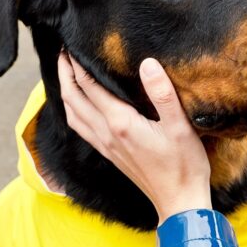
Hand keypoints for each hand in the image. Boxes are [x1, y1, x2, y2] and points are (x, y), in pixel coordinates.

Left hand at [57, 52, 211, 224]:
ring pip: (73, 115)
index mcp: (120, 123)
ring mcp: (106, 146)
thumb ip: (162, 94)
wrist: (179, 201)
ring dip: (65, 92)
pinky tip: (78, 107)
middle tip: (62, 52)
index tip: (71, 45)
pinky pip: (81, 128)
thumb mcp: (180, 127)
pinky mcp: (110, 154)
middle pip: (74, 99)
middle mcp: (106, 134)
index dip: (78, 64)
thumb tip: (147, 63)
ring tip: (66, 74)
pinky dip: (73, 112)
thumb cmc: (184, 165)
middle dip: (65, 74)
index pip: (90, 86)